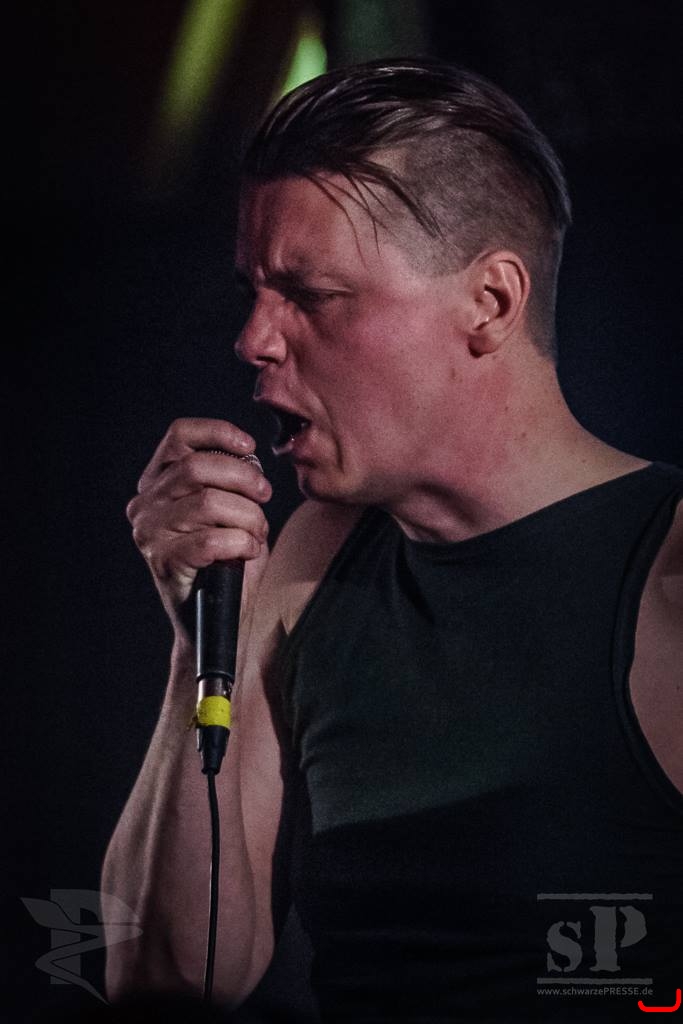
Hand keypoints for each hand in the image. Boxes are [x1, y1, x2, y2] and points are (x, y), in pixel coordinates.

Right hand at [126, 418, 271, 635]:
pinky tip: (248, 551)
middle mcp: (145, 503)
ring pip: (208, 503)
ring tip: (257, 533)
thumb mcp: (227, 509)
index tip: (249, 446)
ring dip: (247, 516)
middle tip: (265, 496)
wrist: (215, 616)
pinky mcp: (162, 562)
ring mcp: (149, 533)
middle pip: (197, 467)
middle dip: (243, 478)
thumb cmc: (225, 559)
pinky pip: (211, 541)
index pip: (179, 436)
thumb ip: (229, 479)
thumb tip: (248, 457)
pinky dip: (240, 542)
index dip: (217, 432)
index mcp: (157, 481)